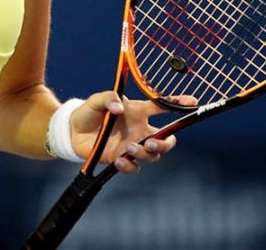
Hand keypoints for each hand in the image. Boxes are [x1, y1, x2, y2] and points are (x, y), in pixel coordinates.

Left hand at [70, 91, 196, 173]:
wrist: (73, 131)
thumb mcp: (96, 100)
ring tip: (129, 148)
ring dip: (145, 154)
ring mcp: (132, 145)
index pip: (162, 107)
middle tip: (151, 143)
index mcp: (138, 111)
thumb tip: (119, 107)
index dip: (178, 103)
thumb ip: (108, 98)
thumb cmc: (89, 112)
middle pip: (166, 140)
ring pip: (153, 156)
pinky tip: (119, 160)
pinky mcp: (122, 158)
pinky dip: (130, 166)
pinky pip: (135, 167)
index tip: (193, 102)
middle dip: (166, 144)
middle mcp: (140, 129)